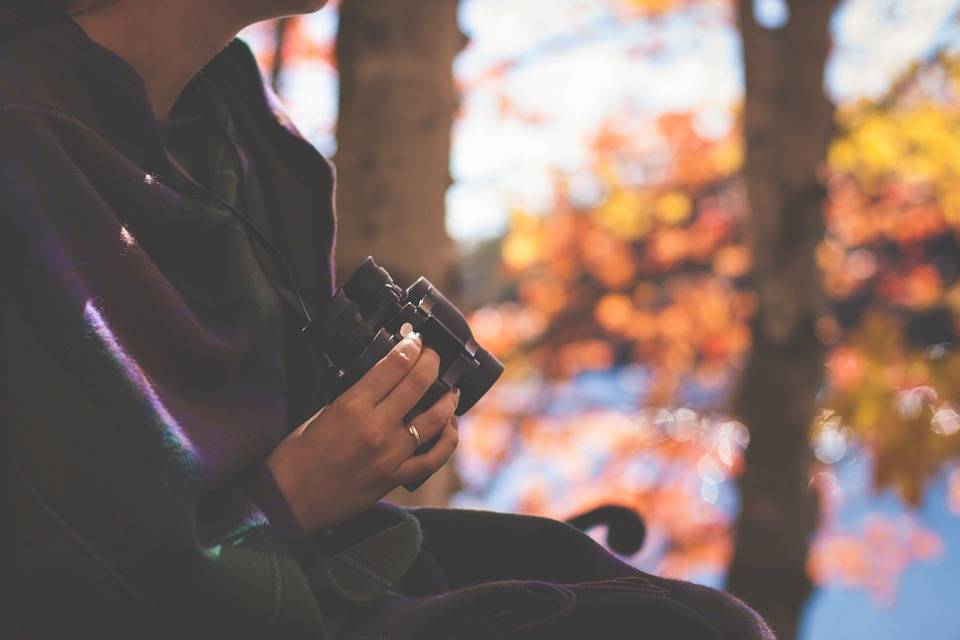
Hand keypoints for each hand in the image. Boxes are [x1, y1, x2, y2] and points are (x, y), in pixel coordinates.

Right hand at [263, 331, 459, 532]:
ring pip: (433, 420)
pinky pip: (432, 460)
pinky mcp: (393, 478)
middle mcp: (374, 428)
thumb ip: (354, 397)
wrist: (286, 502)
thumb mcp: (322, 412)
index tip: (417, 341)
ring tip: (451, 391)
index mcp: (351, 406)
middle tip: (434, 356)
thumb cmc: (295, 457)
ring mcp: (388, 455)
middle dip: (432, 362)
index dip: (411, 347)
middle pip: (418, 384)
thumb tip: (381, 382)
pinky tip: (450, 428)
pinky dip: (447, 441)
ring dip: (447, 400)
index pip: (394, 366)